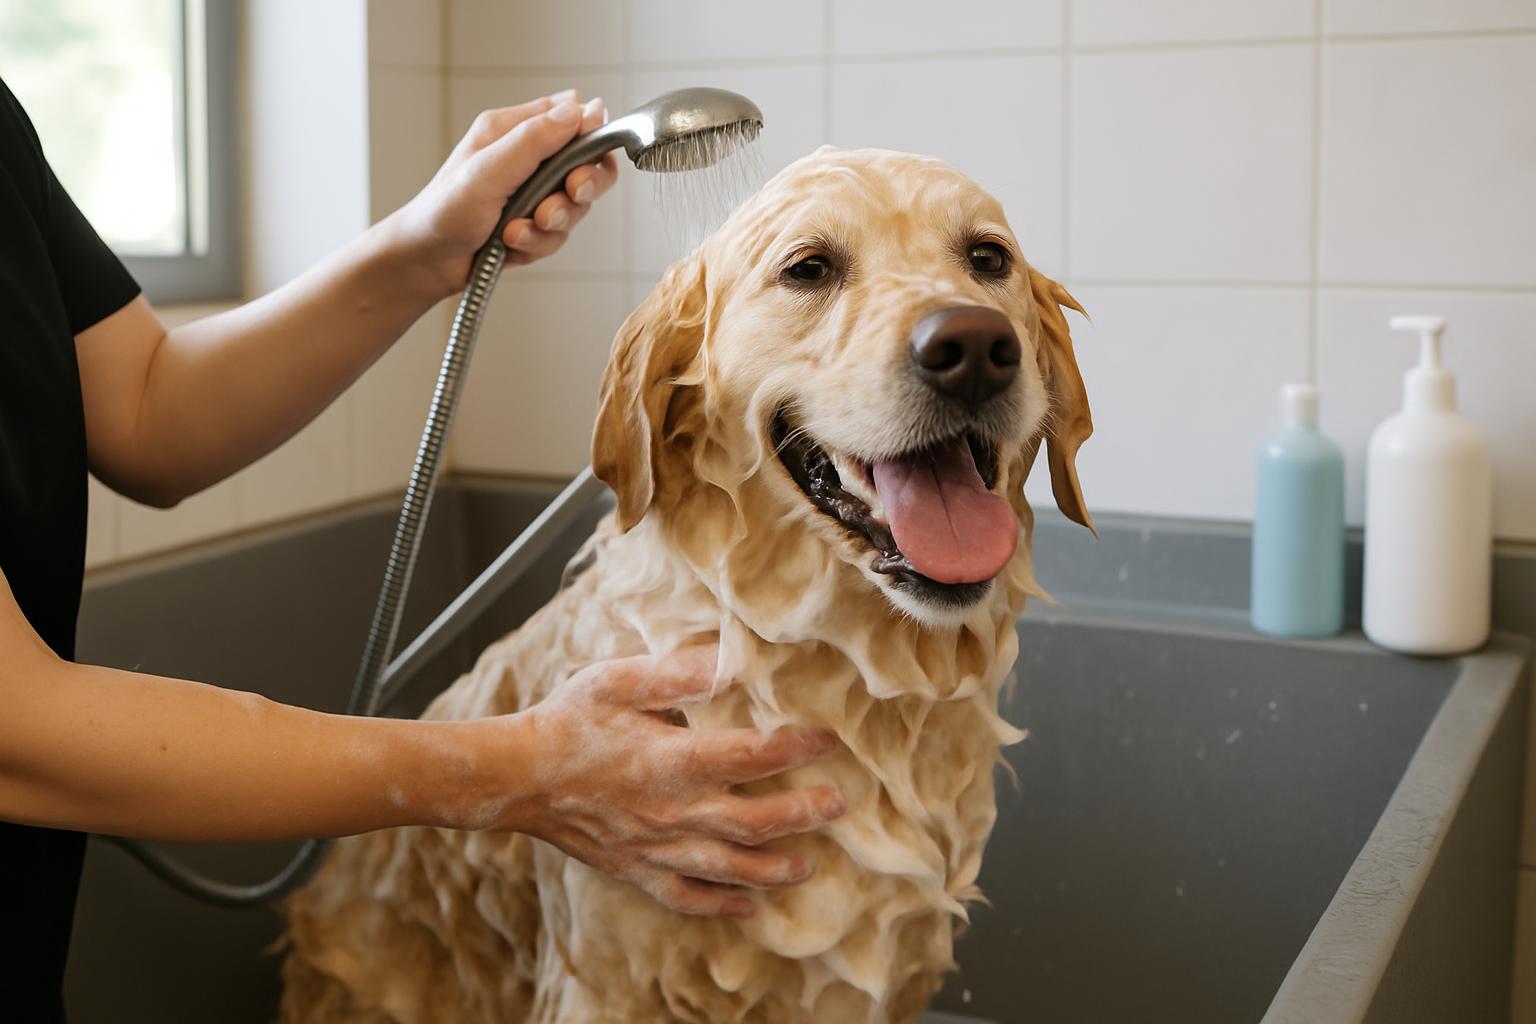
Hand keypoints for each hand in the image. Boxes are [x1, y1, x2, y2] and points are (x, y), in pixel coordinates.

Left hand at [388, 87, 619, 294]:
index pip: (574, 118)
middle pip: (587, 164)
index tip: (582, 164)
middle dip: (580, 188)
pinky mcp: (534, 224)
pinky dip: (537, 243)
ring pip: (575, 206)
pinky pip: (558, 234)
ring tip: (516, 231)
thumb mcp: (489, 169)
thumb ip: (535, 139)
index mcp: (513, 129)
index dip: (591, 139)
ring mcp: (532, 193)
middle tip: (568, 195)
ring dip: (550, 224)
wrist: (425, 262)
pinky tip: (511, 245)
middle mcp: (527, 157)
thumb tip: (581, 110)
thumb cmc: (443, 212)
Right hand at [502, 646, 845, 917]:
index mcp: (673, 759)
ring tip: (809, 866)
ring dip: (774, 869)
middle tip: (838, 805)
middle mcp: (673, 811)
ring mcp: (656, 847)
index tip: (827, 738)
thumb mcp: (619, 680)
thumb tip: (733, 658)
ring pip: (729, 868)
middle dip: (802, 815)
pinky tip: (748, 906)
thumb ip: (677, 672)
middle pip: (754, 821)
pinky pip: (686, 897)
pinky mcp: (636, 870)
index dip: (797, 748)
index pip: (753, 755)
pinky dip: (720, 906)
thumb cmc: (568, 721)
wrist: (515, 777)